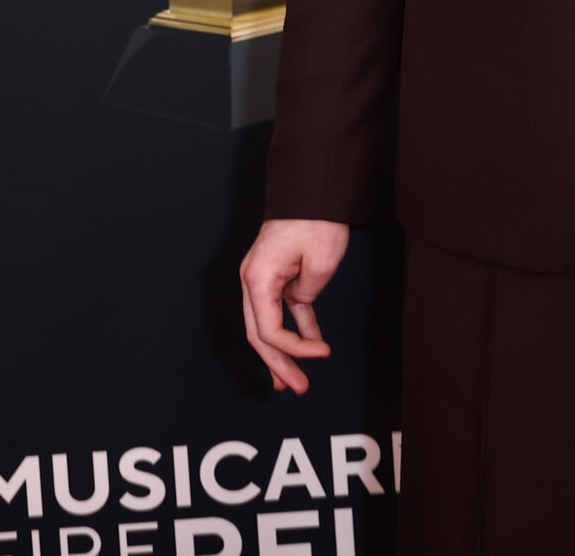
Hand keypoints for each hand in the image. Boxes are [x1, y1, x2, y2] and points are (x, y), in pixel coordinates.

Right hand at [239, 218, 350, 392]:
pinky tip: (310, 346)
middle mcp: (253, 280)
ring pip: (269, 324)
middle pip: (260, 333)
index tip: (321, 355)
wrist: (313, 187)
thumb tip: (301, 303)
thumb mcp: (321, 261)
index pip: (268, 329)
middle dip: (279, 363)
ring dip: (282, 352)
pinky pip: (285, 308)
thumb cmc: (315, 218)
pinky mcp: (278, 274)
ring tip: (292, 381)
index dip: (294, 349)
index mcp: (257, 279)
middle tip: (297, 388)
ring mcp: (264, 278)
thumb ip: (308, 293)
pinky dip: (297, 327)